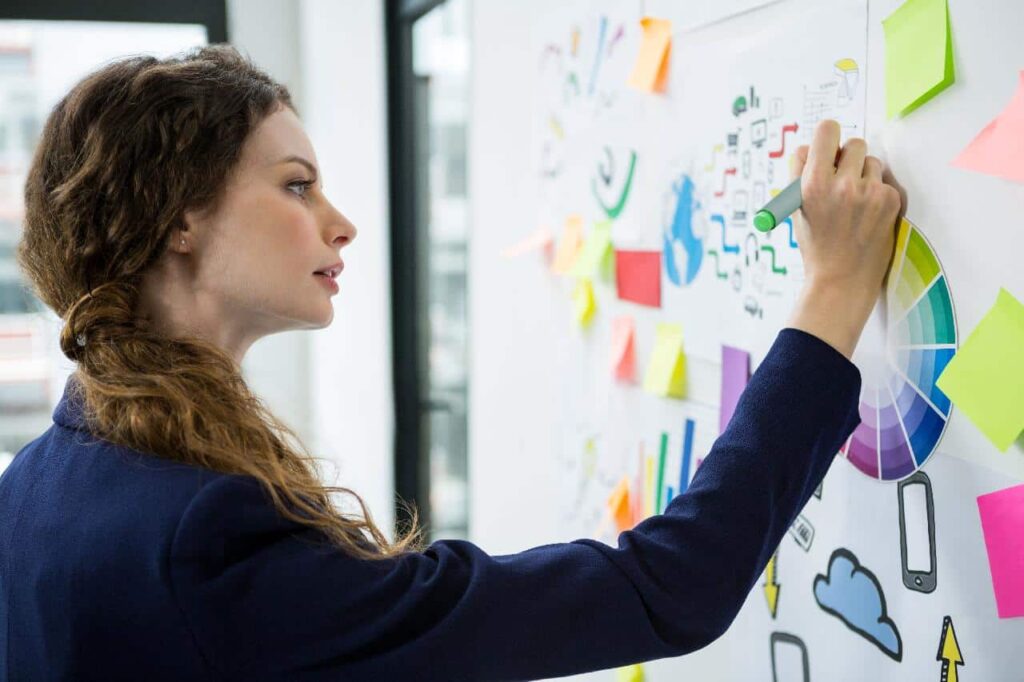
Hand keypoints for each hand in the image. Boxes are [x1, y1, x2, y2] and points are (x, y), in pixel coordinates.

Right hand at [787, 120, 903, 358]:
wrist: (841, 280)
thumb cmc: (816, 244)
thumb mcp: (796, 209)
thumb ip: (801, 173)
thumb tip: (811, 146)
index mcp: (812, 184)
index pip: (826, 131)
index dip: (827, 137)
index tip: (828, 148)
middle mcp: (842, 184)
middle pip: (853, 143)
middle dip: (848, 158)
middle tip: (842, 178)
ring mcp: (869, 192)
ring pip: (872, 161)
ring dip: (864, 175)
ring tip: (854, 203)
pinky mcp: (890, 200)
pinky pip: (885, 180)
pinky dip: (877, 193)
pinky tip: (867, 214)